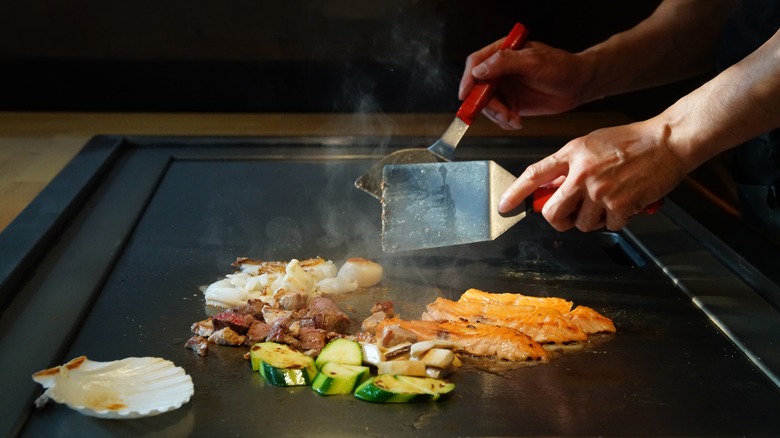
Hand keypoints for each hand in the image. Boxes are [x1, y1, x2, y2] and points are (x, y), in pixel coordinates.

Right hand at [459, 40, 592, 129]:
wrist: (578, 85)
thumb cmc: (561, 67)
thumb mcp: (533, 61)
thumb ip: (505, 63)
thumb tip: (479, 70)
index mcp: (503, 53)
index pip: (476, 63)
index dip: (467, 79)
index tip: (465, 95)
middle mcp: (500, 70)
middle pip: (478, 88)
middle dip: (486, 105)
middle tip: (502, 114)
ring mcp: (505, 88)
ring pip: (487, 105)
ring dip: (498, 116)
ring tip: (514, 119)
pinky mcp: (511, 103)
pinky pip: (498, 116)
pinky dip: (504, 122)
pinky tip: (517, 121)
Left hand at [498, 120, 684, 230]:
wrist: (667, 142)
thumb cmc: (632, 141)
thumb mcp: (591, 144)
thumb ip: (570, 164)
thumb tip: (552, 185)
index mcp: (572, 154)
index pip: (534, 175)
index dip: (515, 193)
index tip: (504, 206)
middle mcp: (582, 174)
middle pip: (552, 212)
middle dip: (558, 219)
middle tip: (568, 215)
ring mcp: (600, 192)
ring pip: (580, 224)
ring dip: (591, 220)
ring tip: (606, 202)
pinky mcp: (620, 206)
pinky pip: (608, 226)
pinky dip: (616, 220)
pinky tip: (625, 203)